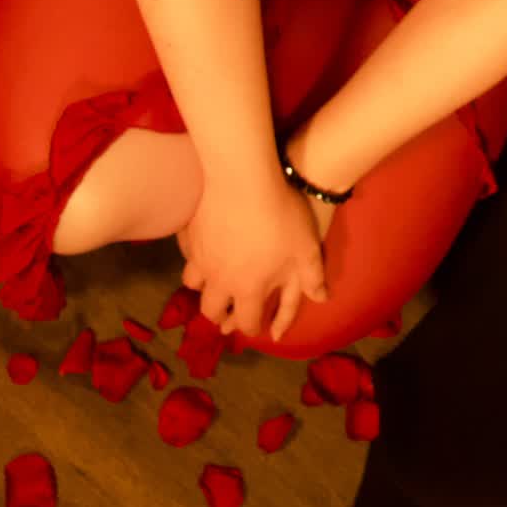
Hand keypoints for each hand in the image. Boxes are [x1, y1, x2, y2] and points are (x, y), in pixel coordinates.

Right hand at [177, 175, 327, 340]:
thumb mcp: (306, 247)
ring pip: (193, 283)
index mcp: (248, 289)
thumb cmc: (281, 215)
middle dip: (220, 315)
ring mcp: (199, 257)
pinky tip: (202, 247)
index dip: (252, 327)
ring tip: (212, 280)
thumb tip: (321, 300)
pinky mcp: (188, 234)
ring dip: (204, 286)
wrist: (242, 178)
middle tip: (228, 311)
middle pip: (211, 310)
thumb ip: (312, 277)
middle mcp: (218, 280)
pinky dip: (193, 256)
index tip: (256, 325)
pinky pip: (186, 253)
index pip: (246, 322)